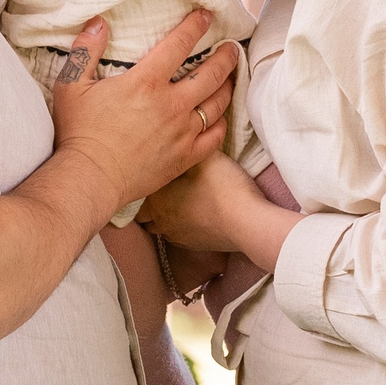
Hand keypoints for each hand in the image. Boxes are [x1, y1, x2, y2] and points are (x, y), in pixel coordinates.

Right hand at [49, 12, 237, 209]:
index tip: (207, 16)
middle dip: (226, 55)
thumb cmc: (79, 132)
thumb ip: (85, 51)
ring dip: (228, 85)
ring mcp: (182, 132)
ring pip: (218, 103)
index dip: (196, 25)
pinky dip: (221, 122)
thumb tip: (98, 22)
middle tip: (231, 47)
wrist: (90, 178)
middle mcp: (171, 104)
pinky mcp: (185, 157)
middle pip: (211, 72)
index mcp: (146, 81)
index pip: (180, 44)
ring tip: (231, 76)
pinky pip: (215, 136)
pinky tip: (221, 116)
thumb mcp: (72, 86)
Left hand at [141, 153, 268, 253]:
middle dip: (147, 200)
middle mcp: (159, 218)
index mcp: (156, 196)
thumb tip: (181, 138)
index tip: (152, 169)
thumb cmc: (222, 186)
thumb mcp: (206, 157)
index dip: (145, 177)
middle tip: (159, 186)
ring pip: (155, 226)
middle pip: (141, 212)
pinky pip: (174, 236)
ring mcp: (174, 235)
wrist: (245, 222)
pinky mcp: (190, 246)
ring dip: (160, 215)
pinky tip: (189, 216)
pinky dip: (177, 226)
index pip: (139, 187)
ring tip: (173, 203)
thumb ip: (190, 146)